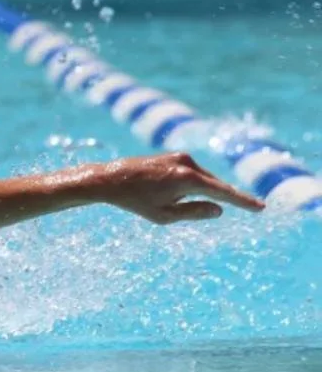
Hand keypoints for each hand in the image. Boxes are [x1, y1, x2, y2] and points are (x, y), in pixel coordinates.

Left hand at [83, 152, 263, 223]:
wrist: (110, 179)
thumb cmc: (135, 201)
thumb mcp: (164, 215)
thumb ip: (194, 212)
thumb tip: (219, 209)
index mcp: (187, 179)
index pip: (223, 192)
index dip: (243, 201)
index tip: (261, 207)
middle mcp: (188, 164)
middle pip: (216, 185)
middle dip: (229, 198)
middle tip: (252, 207)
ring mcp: (182, 157)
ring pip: (205, 179)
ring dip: (204, 193)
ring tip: (175, 202)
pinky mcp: (175, 156)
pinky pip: (194, 173)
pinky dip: (196, 185)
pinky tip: (179, 193)